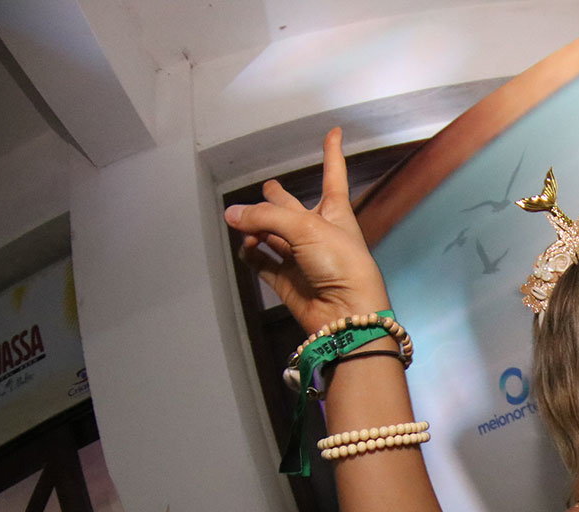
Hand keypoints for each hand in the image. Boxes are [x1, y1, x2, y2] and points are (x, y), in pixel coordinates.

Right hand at [223, 128, 390, 334]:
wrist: (346, 313)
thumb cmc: (342, 264)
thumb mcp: (305, 228)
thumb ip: (264, 217)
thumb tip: (231, 215)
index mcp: (335, 212)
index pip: (333, 175)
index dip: (332, 153)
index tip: (335, 131)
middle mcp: (318, 232)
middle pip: (289, 207)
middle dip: (277, 199)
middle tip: (267, 191)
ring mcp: (301, 256)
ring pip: (270, 233)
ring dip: (254, 226)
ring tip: (243, 225)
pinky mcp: (286, 280)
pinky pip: (262, 261)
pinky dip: (251, 253)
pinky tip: (247, 248)